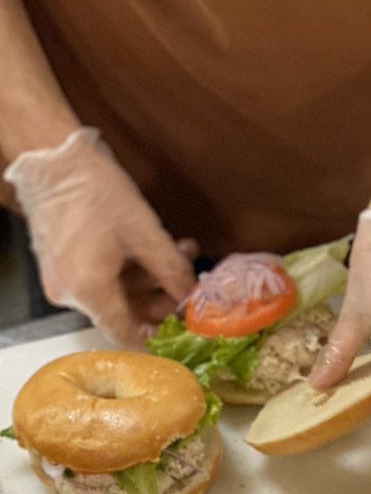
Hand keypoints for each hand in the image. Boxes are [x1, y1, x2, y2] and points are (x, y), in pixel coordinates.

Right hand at [4, 128, 195, 344]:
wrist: (55, 157)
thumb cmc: (95, 192)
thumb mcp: (146, 235)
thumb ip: (173, 272)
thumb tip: (191, 296)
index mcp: (88, 291)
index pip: (125, 334)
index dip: (158, 336)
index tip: (183, 329)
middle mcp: (71, 292)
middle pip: (124, 311)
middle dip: (163, 296)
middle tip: (191, 282)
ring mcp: (65, 277)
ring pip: (117, 290)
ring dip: (152, 275)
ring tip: (182, 252)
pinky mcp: (64, 262)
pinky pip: (102, 275)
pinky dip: (130, 266)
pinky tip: (157, 246)